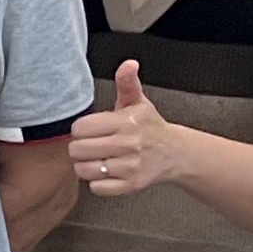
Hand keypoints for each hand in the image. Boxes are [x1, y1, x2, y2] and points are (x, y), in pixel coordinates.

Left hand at [69, 58, 185, 195]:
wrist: (175, 153)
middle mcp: (128, 144)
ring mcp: (130, 166)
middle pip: (77, 149)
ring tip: (98, 158)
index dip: (81, 129)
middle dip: (80, 147)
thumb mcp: (137, 102)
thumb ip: (127, 82)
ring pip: (84, 170)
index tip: (91, 129)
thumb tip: (129, 64)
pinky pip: (97, 188)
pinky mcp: (131, 185)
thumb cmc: (149, 126)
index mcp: (126, 122)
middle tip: (92, 145)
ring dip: (86, 165)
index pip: (80, 128)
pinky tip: (106, 172)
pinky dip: (97, 182)